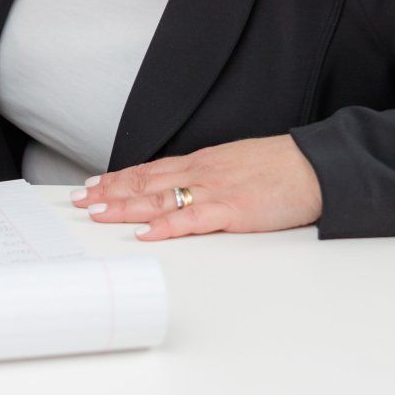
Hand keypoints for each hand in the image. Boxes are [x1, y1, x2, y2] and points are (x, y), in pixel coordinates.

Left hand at [69, 135, 322, 239]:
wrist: (314, 165)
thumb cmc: (281, 168)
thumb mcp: (236, 164)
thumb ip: (209, 176)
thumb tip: (186, 188)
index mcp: (202, 163)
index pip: (150, 170)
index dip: (119, 178)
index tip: (93, 184)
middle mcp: (200, 173)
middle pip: (145, 183)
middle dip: (109, 192)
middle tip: (80, 200)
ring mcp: (213, 191)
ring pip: (159, 199)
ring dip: (124, 206)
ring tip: (96, 213)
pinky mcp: (231, 211)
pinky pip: (190, 219)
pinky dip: (164, 226)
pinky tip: (143, 232)